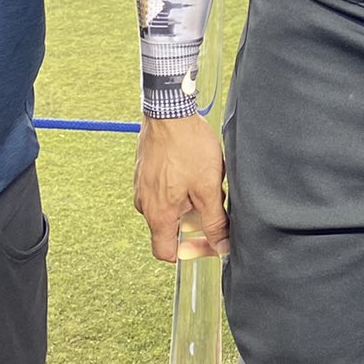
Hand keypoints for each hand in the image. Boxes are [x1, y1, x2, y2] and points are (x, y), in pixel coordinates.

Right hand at [135, 114, 228, 262]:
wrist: (168, 111)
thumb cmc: (188, 147)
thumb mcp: (208, 188)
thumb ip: (215, 221)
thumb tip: (222, 248)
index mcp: (158, 214)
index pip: (164, 252)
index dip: (187, 251)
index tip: (206, 239)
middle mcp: (145, 204)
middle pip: (169, 227)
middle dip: (193, 219)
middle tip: (212, 197)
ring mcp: (142, 186)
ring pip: (168, 206)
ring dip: (187, 200)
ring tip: (204, 178)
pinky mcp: (144, 171)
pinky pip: (162, 189)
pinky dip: (178, 185)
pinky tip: (192, 167)